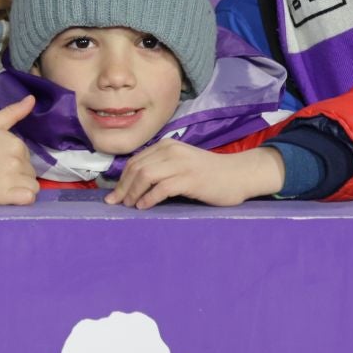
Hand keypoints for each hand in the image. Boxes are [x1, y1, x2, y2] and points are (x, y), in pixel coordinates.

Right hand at [0, 96, 39, 204]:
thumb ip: (13, 112)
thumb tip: (32, 98)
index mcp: (16, 142)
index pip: (27, 156)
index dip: (13, 161)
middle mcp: (17, 159)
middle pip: (30, 172)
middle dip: (16, 174)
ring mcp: (11, 178)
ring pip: (32, 186)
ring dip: (19, 186)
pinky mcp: (4, 196)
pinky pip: (29, 198)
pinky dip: (22, 197)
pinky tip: (7, 195)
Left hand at [106, 142, 284, 208]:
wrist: (238, 175)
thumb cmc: (208, 173)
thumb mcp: (180, 163)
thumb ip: (160, 168)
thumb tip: (132, 185)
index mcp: (166, 146)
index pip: (135, 161)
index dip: (121, 179)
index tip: (114, 195)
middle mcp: (171, 151)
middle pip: (136, 168)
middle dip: (123, 188)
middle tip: (116, 204)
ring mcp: (181, 164)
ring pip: (146, 176)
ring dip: (133, 193)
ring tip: (130, 206)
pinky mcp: (190, 178)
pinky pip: (162, 188)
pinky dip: (149, 198)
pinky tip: (144, 206)